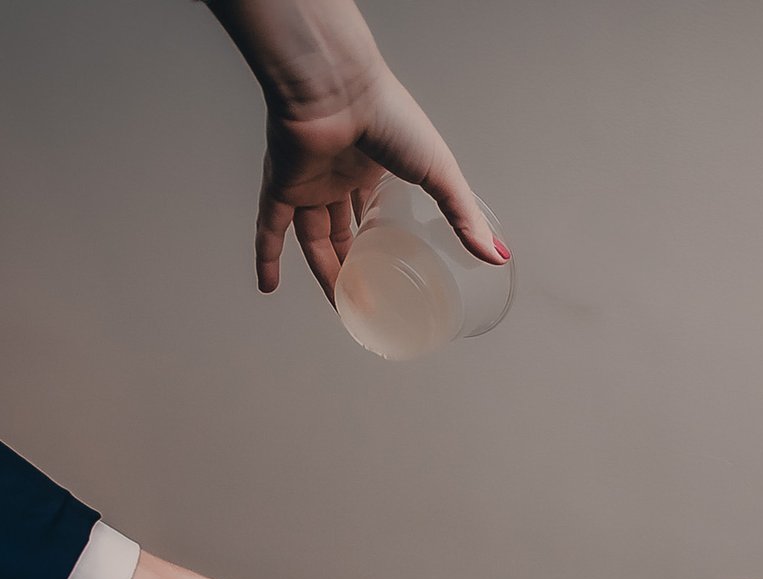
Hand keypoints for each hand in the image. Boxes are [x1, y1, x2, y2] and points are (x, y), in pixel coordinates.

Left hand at [205, 0, 505, 295]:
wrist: (337, 87)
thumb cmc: (389, 116)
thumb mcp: (439, 173)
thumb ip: (464, 216)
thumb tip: (497, 255)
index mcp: (373, 166)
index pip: (374, 210)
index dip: (382, 240)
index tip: (392, 270)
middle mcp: (338, 174)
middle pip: (343, 230)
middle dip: (355, 265)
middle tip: (367, 300)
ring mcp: (308, 180)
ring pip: (313, 237)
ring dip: (324, 272)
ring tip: (339, 307)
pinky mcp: (281, 184)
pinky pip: (269, 226)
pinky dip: (266, 255)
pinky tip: (267, 286)